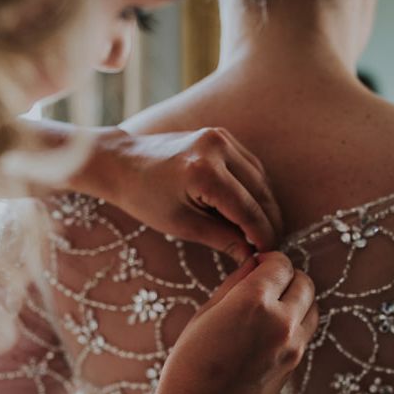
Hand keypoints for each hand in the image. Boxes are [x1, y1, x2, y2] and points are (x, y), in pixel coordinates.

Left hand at [74, 127, 283, 263]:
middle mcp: (217, 148)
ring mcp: (221, 138)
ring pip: (260, 178)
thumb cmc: (144, 197)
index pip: (247, 209)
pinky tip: (255, 209)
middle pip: (259, 192)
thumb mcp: (182, 225)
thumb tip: (251, 257)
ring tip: (266, 231)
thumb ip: (221, 240)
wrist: (121, 162)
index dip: (263, 235)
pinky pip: (250, 166)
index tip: (270, 255)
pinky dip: (256, 188)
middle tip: (272, 246)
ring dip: (266, 205)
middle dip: (269, 221)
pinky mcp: (221, 136)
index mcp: (204, 172)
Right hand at [151, 252, 317, 393]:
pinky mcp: (294, 366)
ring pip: (312, 307)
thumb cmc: (189, 365)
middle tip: (266, 284)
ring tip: (271, 307)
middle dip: (287, 277)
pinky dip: (297, 323)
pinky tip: (270, 330)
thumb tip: (254, 264)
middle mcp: (281, 321)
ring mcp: (293, 346)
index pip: (282, 264)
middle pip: (304, 282)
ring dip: (297, 300)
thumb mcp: (205, 314)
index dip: (270, 260)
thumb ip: (235, 284)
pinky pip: (307, 332)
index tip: (258, 265)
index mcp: (254, 302)